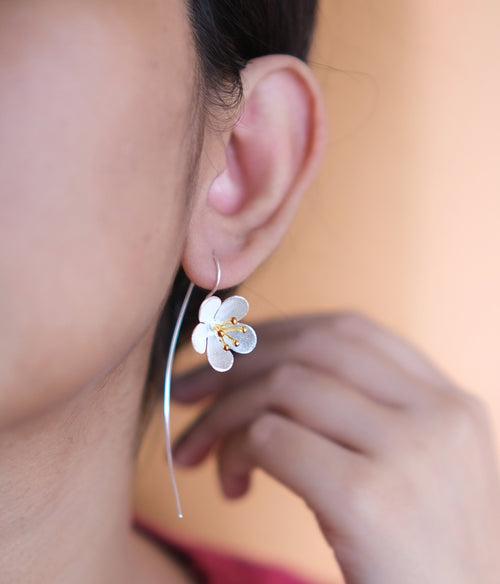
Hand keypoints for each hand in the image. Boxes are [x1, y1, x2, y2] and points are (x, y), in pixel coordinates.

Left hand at [172, 312, 499, 583]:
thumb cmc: (416, 556)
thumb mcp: (409, 468)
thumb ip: (361, 414)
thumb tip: (263, 371)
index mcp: (450, 403)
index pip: (351, 331)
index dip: (278, 333)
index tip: (231, 354)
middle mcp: (439, 414)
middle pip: (312, 347)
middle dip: (235, 363)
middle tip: (187, 391)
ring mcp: (410, 452)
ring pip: (283, 386)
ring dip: (222, 414)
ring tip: (198, 452)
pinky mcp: (369, 498)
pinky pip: (270, 438)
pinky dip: (233, 450)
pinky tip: (231, 486)